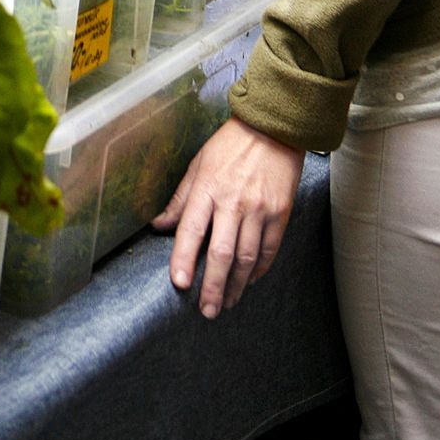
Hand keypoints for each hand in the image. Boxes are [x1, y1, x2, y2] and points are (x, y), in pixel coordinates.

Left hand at [151, 118, 303, 318]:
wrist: (273, 128)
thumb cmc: (231, 144)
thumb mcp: (199, 164)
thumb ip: (180, 199)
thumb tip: (158, 225)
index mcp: (209, 187)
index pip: (192, 229)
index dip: (183, 258)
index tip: (180, 283)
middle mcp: (234, 201)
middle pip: (221, 253)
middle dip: (212, 286)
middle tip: (206, 310)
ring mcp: (259, 209)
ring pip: (247, 258)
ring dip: (236, 285)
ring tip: (226, 303)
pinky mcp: (281, 213)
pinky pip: (269, 250)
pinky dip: (259, 270)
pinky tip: (250, 281)